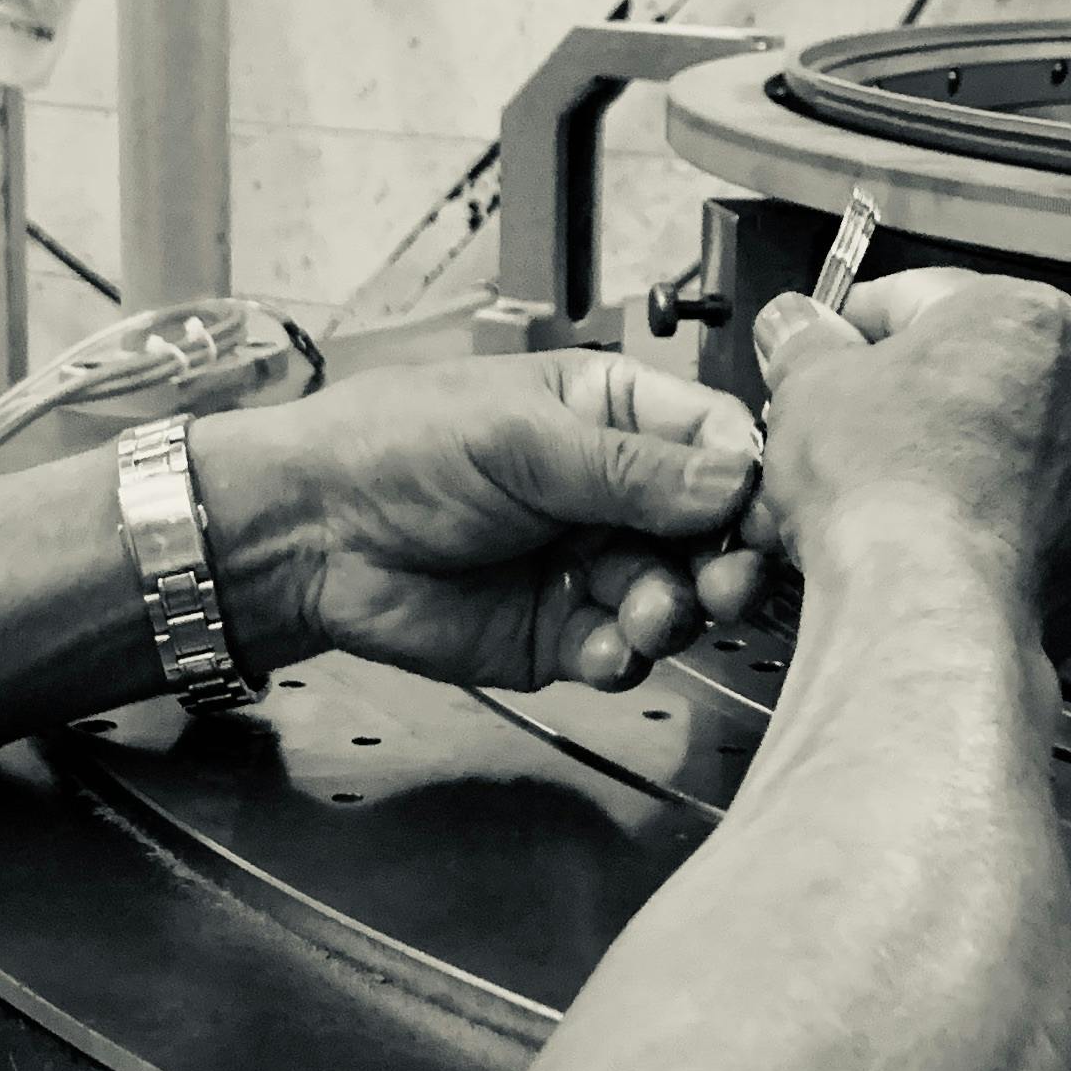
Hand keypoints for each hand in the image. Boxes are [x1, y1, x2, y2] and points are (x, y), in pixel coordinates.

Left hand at [196, 353, 761, 691]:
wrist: (311, 534)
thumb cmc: (395, 447)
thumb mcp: (521, 438)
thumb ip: (629, 467)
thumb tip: (731, 479)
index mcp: (614, 414)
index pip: (715, 442)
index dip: (747, 482)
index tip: (760, 515)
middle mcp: (615, 492)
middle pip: (713, 531)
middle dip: (724, 560)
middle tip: (721, 581)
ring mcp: (591, 565)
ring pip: (676, 597)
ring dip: (672, 611)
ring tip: (645, 612)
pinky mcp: (561, 633)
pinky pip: (621, 652)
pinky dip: (621, 656)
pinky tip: (598, 646)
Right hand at [731, 269, 1070, 658]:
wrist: (928, 608)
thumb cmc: (880, 483)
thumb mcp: (809, 387)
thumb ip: (804, 340)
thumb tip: (795, 324)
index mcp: (1024, 317)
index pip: (920, 298)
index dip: (852, 329)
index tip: (818, 358)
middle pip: (976, 379)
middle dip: (910, 406)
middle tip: (843, 441)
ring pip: (1009, 459)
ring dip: (954, 471)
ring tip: (884, 507)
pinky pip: (1033, 533)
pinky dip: (989, 538)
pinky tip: (934, 555)